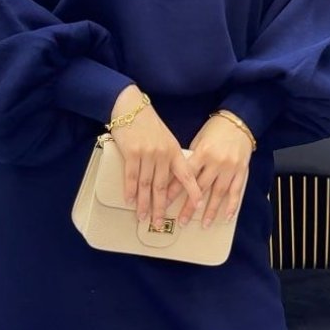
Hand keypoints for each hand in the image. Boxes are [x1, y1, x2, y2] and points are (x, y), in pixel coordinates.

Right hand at [109, 86, 201, 228]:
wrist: (130, 106)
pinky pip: (131, 176)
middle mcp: (162, 155)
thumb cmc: (148, 123)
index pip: (186, 175)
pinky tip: (130, 201)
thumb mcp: (165, 138)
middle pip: (162, 187)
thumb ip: (169, 156)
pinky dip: (130, 190)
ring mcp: (147, 154)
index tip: (198, 206)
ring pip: (146, 185)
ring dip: (144, 203)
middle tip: (159, 223)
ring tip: (143, 217)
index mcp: (174, 151)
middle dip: (160, 207)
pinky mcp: (131, 153)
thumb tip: (172, 179)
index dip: (193, 192)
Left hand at [174, 113, 253, 228]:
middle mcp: (216, 162)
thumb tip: (180, 177)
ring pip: (219, 193)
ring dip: (211, 210)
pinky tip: (226, 217)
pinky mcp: (242, 170)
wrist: (239, 121)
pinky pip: (236, 191)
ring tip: (204, 224)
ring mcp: (230, 167)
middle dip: (190, 207)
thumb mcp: (199, 140)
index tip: (165, 203)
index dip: (175, 190)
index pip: (186, 175)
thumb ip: (192, 159)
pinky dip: (232, 205)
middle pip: (201, 188)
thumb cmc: (215, 129)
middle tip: (181, 221)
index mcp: (203, 152)